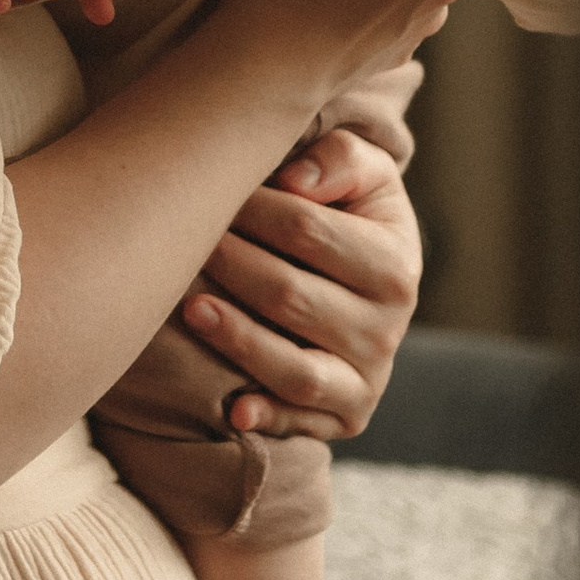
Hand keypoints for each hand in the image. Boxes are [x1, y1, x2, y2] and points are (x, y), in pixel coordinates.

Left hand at [185, 121, 423, 442]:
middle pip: (289, 296)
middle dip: (229, 265)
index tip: (209, 192)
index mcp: (396, 264)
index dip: (250, 208)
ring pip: (293, 367)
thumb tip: (295, 182)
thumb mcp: (361, 174)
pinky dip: (265, 418)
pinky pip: (299, 422)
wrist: (368, 284)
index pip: (306, 230)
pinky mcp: (344, 416)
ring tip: (189, 307)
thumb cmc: (348, 214)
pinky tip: (230, 408)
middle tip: (182, 241)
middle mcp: (389, 328)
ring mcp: (367, 378)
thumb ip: (339, 158)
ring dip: (237, 339)